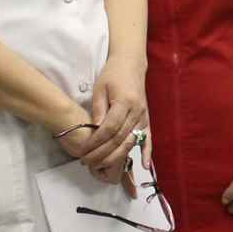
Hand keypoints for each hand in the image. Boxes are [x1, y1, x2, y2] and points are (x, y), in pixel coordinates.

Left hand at [81, 57, 148, 187]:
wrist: (131, 65)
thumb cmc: (112, 75)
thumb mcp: (100, 89)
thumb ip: (98, 109)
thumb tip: (95, 130)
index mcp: (124, 102)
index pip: (110, 128)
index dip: (96, 142)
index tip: (84, 150)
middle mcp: (137, 111)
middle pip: (120, 139)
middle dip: (103, 153)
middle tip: (87, 162)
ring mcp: (143, 116)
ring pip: (131, 142)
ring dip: (116, 156)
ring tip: (101, 166)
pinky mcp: (146, 119)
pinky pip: (147, 138)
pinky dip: (147, 152)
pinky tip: (144, 166)